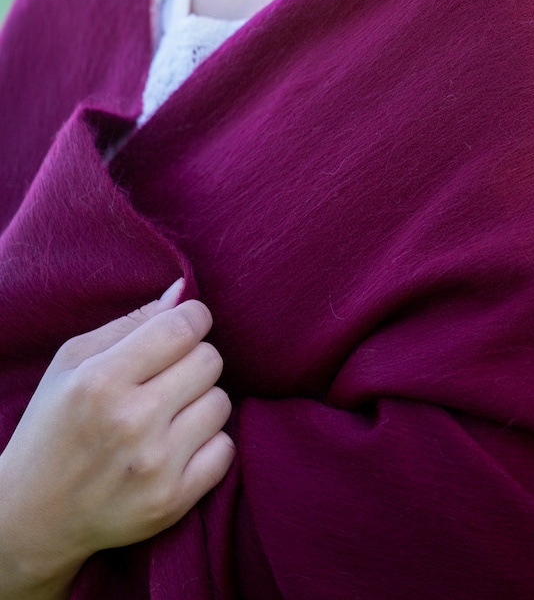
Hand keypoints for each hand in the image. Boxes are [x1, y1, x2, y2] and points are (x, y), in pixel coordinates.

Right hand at [0, 280, 235, 595]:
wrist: (33, 517)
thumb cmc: (54, 427)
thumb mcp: (72, 362)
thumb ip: (130, 322)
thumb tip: (183, 291)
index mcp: (101, 380)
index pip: (183, 327)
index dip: (193, 318)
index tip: (185, 327)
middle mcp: (131, 422)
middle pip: (210, 360)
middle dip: (194, 360)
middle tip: (168, 376)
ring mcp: (155, 465)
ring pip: (221, 402)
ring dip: (201, 402)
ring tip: (170, 413)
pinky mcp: (172, 501)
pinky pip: (225, 449)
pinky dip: (208, 444)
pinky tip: (177, 446)